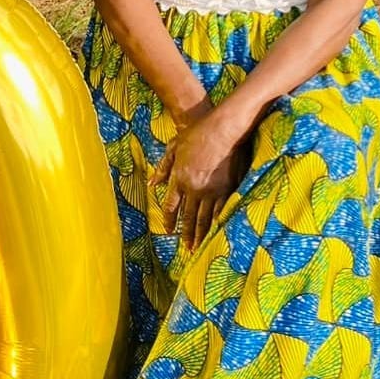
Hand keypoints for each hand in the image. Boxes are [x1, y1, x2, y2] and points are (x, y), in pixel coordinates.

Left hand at [150, 105, 251, 252]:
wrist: (221, 129)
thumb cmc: (196, 134)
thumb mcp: (173, 147)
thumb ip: (163, 167)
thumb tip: (152, 183)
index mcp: (179, 178)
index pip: (171, 206)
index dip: (170, 221)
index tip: (169, 232)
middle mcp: (193, 188)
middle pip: (188, 217)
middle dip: (186, 234)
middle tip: (187, 249)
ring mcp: (211, 190)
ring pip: (204, 218)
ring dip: (201, 234)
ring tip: (199, 247)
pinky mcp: (227, 188)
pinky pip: (221, 210)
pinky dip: (218, 223)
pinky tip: (217, 231)